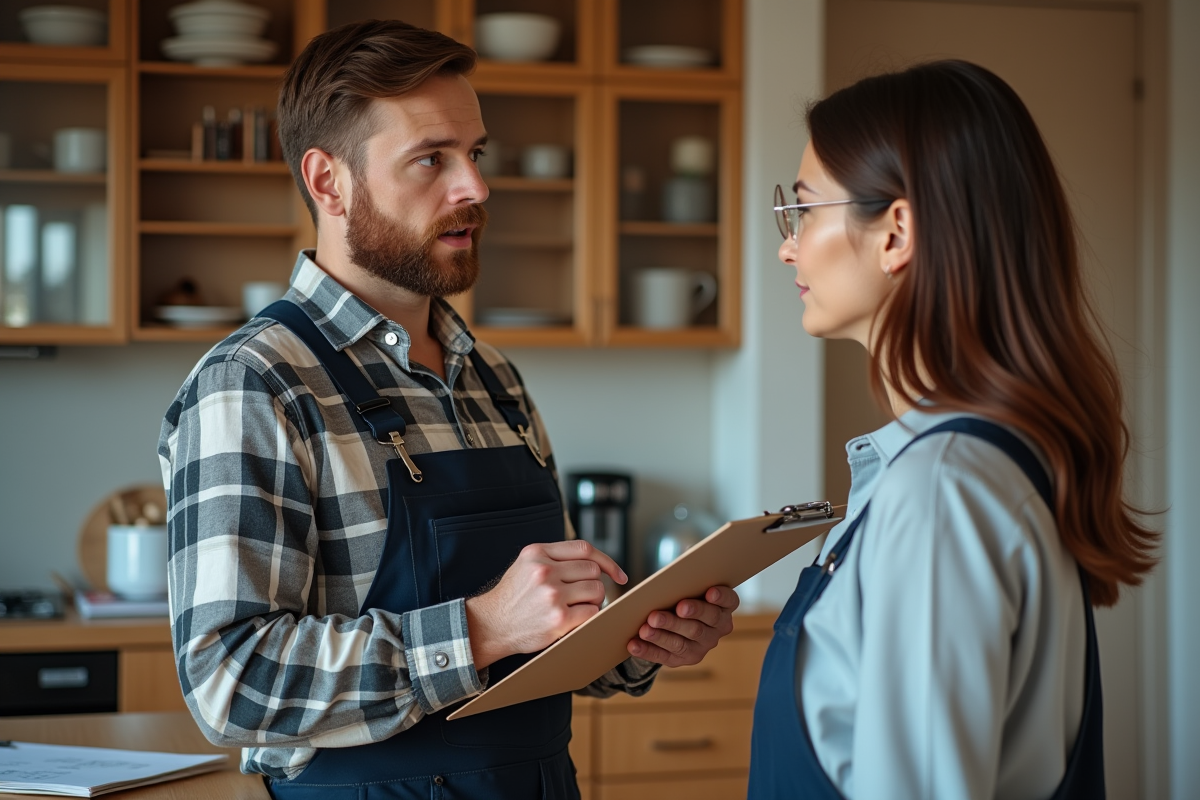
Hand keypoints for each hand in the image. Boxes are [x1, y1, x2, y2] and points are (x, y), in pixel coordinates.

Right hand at [465, 540, 626, 668]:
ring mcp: (552, 595)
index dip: (606, 560)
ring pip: (596, 590)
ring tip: (579, 608)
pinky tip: (577, 619)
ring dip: (594, 601)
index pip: (584, 548)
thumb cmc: (512, 597)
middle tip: (584, 597)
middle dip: (595, 584)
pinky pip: (592, 612)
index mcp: (537, 552)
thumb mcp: (525, 565)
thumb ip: (553, 557)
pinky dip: (590, 616)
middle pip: (593, 570)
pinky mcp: (558, 619)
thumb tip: (593, 561)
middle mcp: (544, 570)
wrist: (490, 625)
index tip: (617, 573)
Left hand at [626, 586, 738, 666]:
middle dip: (678, 620)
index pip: (728, 601)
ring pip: (681, 643)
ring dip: (661, 636)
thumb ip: (690, 575)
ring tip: (644, 629)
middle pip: (699, 626)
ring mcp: (700, 647)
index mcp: (724, 607)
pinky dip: (647, 650)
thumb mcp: (691, 583)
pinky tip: (634, 644)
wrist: (676, 621)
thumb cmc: (685, 593)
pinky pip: (663, 656)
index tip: (710, 592)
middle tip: (661, 613)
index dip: (720, 597)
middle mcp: (716, 630)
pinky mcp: (682, 659)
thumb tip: (684, 557)